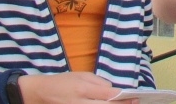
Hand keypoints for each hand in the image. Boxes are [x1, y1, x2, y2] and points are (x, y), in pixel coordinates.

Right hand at [18, 72, 139, 102]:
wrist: (41, 93)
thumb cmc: (63, 81)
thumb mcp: (81, 75)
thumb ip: (98, 82)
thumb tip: (113, 89)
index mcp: (83, 89)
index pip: (108, 95)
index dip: (123, 97)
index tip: (134, 96)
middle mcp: (81, 103)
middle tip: (135, 103)